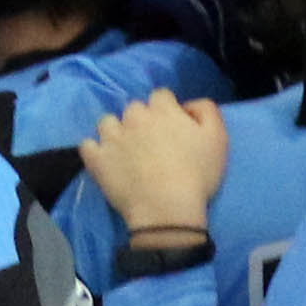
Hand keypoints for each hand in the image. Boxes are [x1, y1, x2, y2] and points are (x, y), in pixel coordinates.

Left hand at [82, 88, 229, 243]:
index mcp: (162, 110)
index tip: (173, 127)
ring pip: (107, 122)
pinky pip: (87, 145)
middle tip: (151, 143)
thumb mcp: (218, 138)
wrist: (168, 210)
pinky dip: (95, 150)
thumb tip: (187, 105)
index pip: (161, 95)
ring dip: (116, 131)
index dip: (167, 110)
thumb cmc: (198, 175)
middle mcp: (134, 117)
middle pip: (134, 108)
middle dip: (142, 120)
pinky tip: (105, 160)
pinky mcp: (97, 159)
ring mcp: (112, 138)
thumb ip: (206, 110)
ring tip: (125, 150)